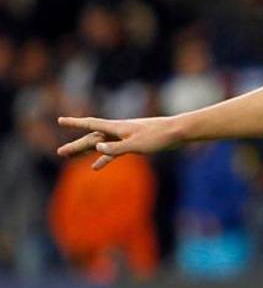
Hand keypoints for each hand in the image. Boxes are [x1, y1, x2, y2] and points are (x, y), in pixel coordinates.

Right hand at [57, 116, 182, 169]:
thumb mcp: (136, 145)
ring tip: (69, 156)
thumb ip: (116, 148)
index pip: (91, 124)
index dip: (75, 123)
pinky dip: (104, 158)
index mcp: (117, 127)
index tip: (60, 120)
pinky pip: (113, 152)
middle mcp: (118, 130)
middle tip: (60, 152)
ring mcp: (125, 137)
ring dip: (85, 151)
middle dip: (76, 145)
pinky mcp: (133, 143)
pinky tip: (95, 167)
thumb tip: (96, 149)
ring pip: (100, 145)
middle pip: (92, 138)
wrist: (178, 132)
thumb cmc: (158, 137)